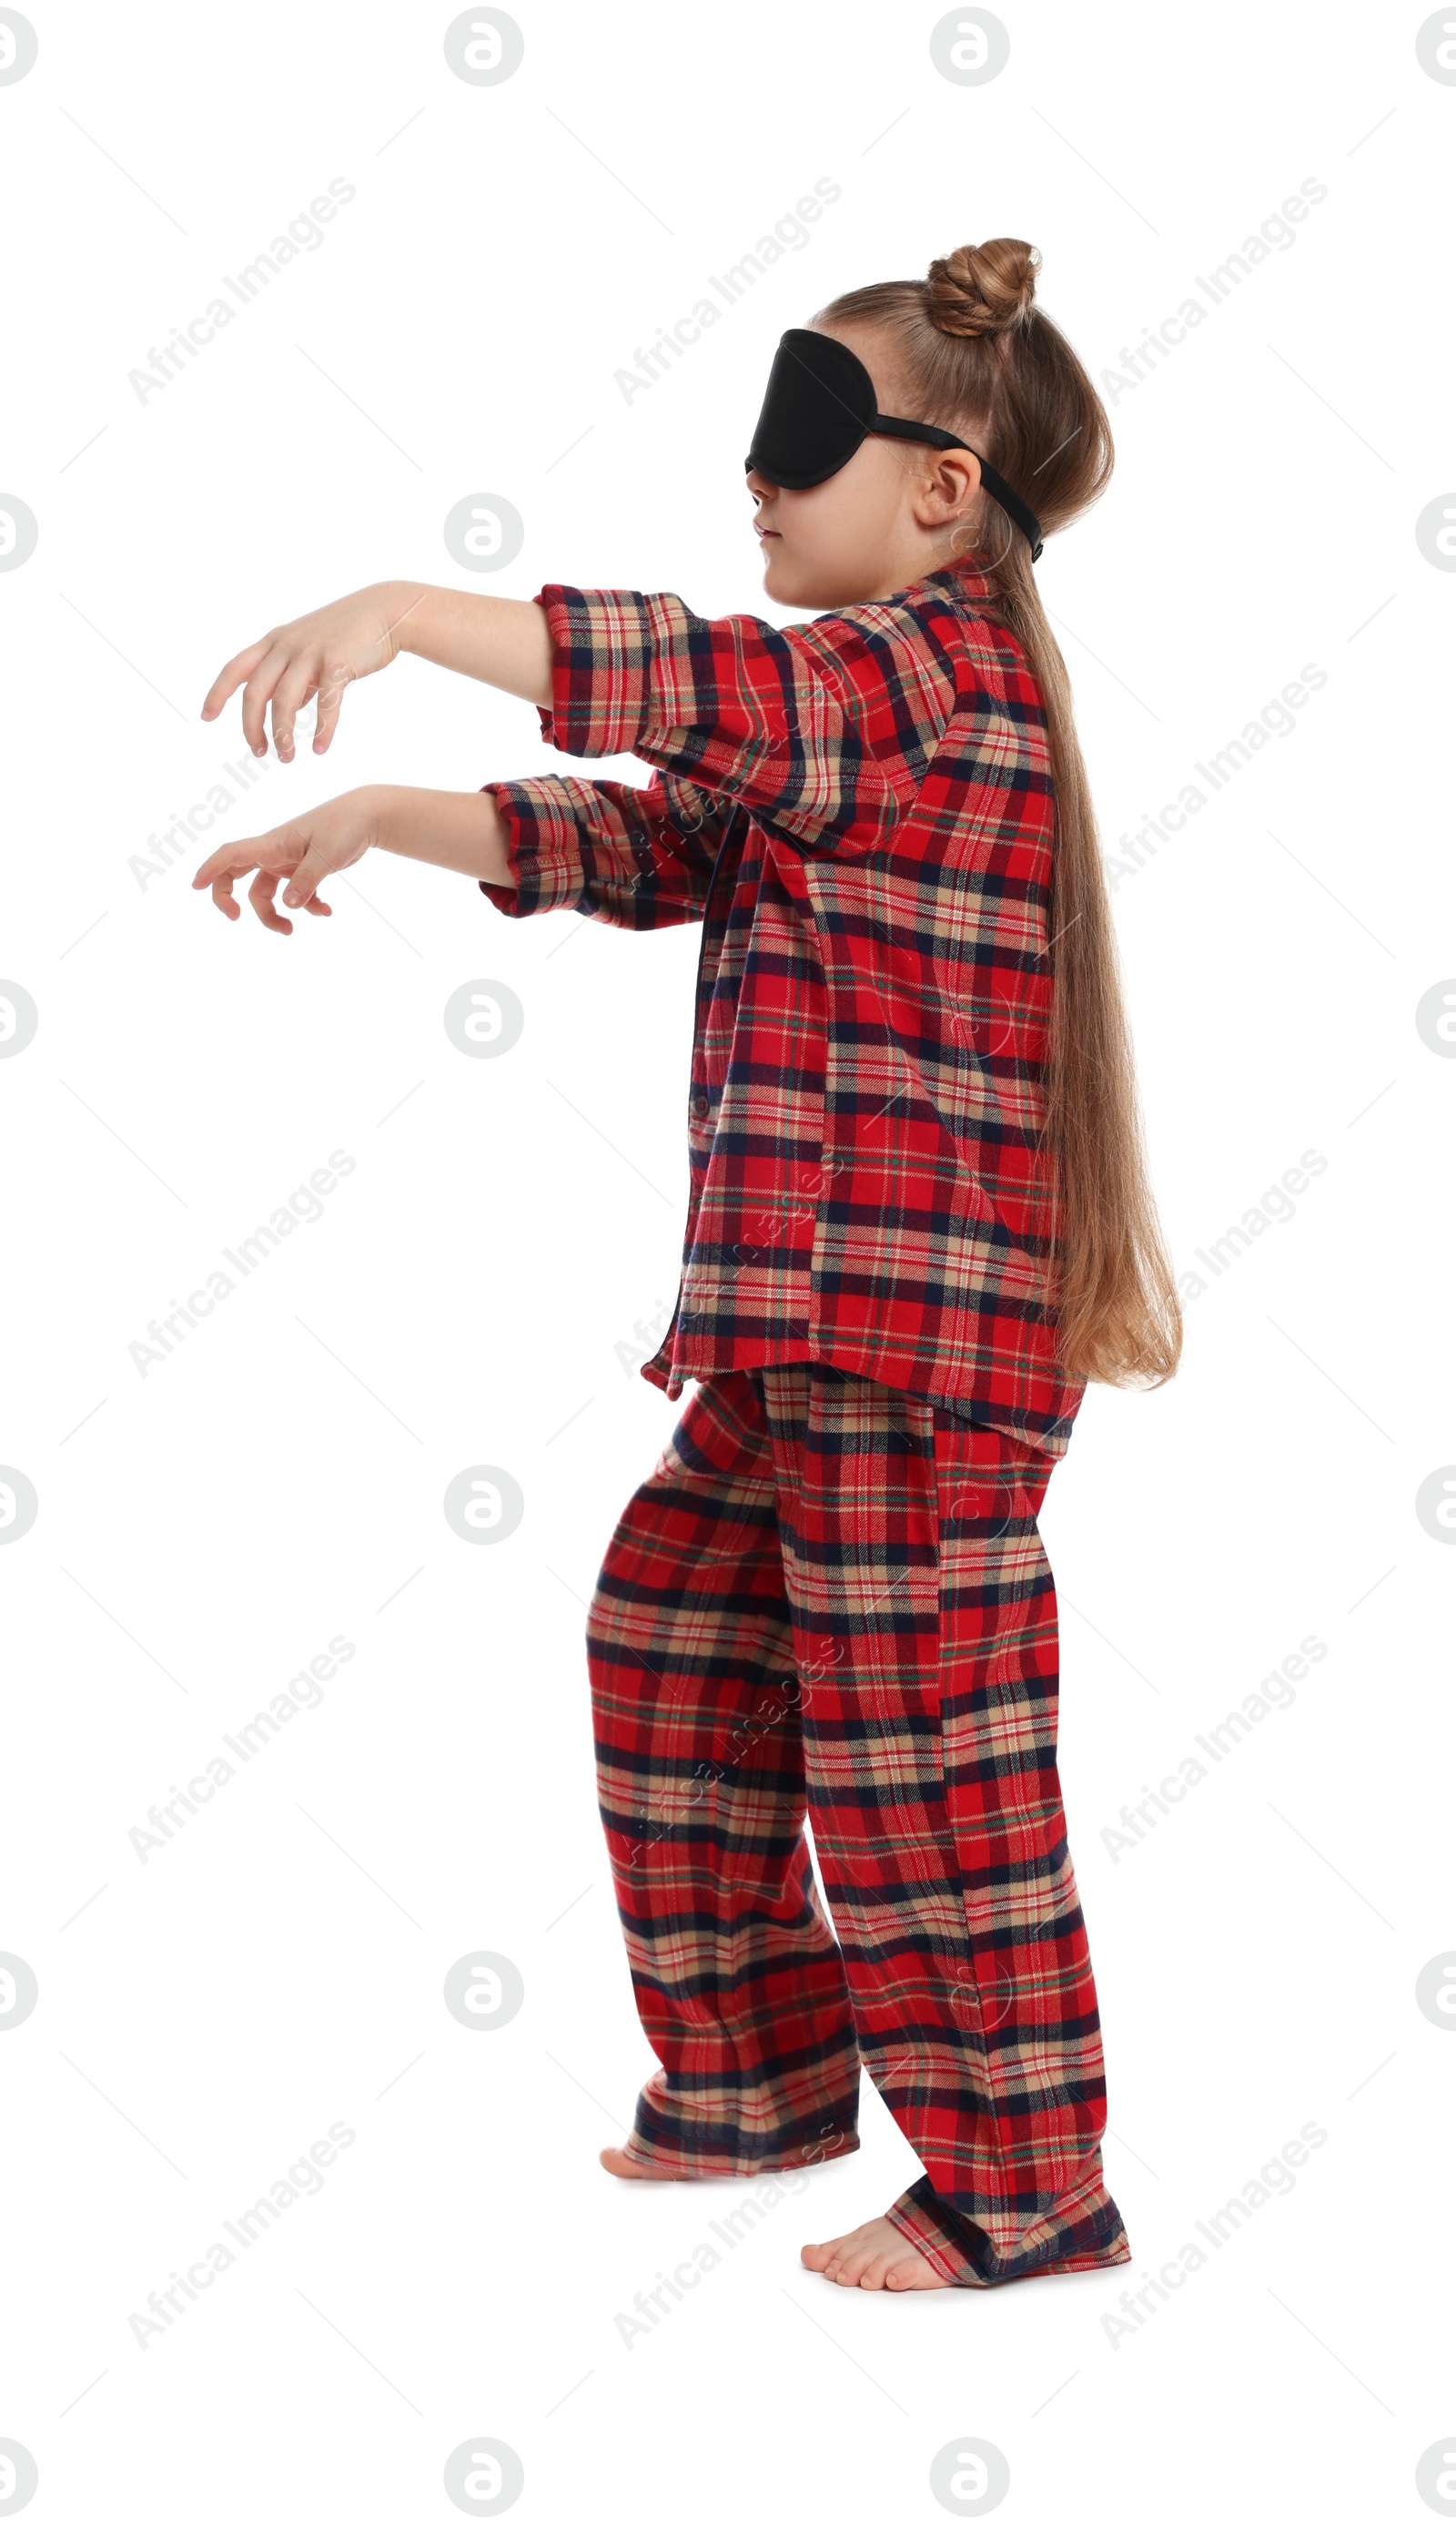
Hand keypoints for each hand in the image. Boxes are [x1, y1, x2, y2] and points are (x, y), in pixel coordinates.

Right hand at [191, 789, 385, 932]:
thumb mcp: (326, 856)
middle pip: (237, 875)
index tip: (196, 886)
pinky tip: (327, 912)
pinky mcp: (303, 869)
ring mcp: (287, 862)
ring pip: (266, 893)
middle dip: (229, 898)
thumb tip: (288, 905)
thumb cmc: (344, 827)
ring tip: (291, 931)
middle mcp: (274, 853)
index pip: (232, 855)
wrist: (367, 817)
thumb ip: (307, 881)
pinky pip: (295, 894)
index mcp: (272, 844)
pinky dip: (306, 906)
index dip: (211, 869)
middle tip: (235, 918)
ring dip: (274, 915)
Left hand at [200, 582, 424, 761]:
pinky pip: (325, 704)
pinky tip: (320, 749)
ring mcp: (311, 653)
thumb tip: (286, 710)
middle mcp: (287, 646)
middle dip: (252, 728)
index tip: (205, 717)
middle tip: (260, 753)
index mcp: (274, 642)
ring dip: (283, 735)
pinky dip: (322, 730)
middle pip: (255, 692)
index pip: (235, 669)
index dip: (217, 693)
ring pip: (284, 701)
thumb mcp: (309, 650)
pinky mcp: (338, 663)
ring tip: (287, 758)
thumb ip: (294, 677)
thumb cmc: (347, 635)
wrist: (385, 612)